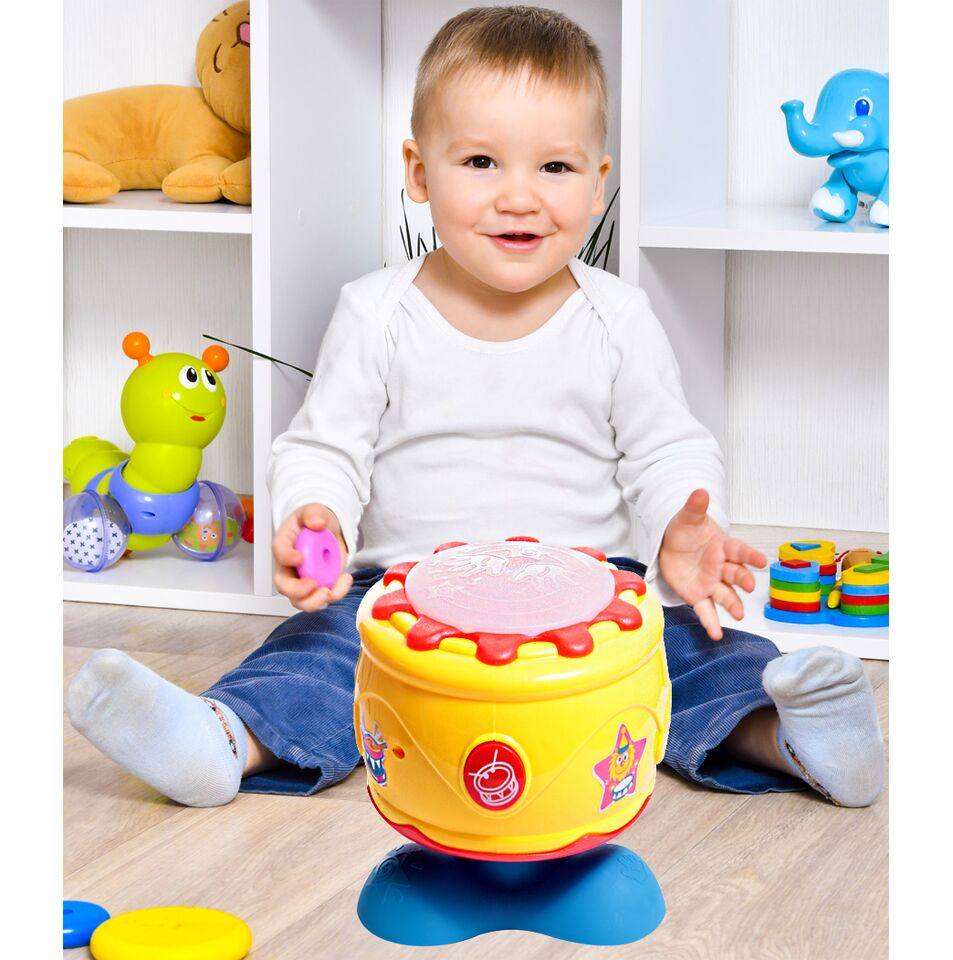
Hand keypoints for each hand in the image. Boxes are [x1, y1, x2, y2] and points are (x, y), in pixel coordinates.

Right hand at [272, 503, 351, 611]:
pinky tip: (345, 579)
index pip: (279, 552)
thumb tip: (317, 522)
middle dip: (296, 591)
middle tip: (312, 585)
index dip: (287, 558)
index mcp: (284, 544)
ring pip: (301, 600)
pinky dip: (336, 593)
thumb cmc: (315, 521)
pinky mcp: (321, 585)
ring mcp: (304, 579)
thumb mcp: (314, 510)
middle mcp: (290, 566)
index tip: (300, 557)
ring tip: (328, 593)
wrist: (329, 529)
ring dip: (314, 601)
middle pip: (284, 585)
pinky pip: (324, 597)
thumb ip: (313, 513)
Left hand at [658, 489, 766, 640]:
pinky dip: (711, 623)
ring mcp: (711, 583)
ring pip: (725, 595)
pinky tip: (716, 635)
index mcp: (722, 547)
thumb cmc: (685, 531)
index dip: (750, 556)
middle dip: (743, 580)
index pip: (739, 551)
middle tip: (749, 586)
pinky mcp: (698, 595)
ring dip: (733, 605)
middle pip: (736, 574)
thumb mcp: (687, 517)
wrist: (671, 546)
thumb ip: (695, 507)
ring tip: (738, 615)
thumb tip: (700, 491)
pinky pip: (706, 611)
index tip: (761, 560)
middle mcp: (721, 567)